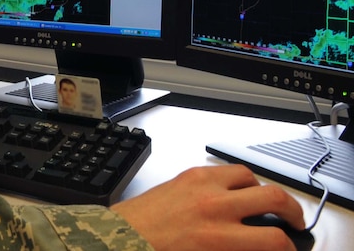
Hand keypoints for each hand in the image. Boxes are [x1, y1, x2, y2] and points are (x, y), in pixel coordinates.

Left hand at [112, 165, 304, 250]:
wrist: (120, 237)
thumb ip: (235, 250)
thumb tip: (256, 247)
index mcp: (216, 237)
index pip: (274, 240)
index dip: (290, 247)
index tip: (291, 249)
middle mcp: (212, 206)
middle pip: (273, 196)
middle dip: (292, 210)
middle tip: (293, 221)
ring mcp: (199, 185)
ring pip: (248, 176)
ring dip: (262, 189)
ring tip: (265, 202)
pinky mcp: (187, 174)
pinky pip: (222, 170)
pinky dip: (234, 179)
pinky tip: (233, 192)